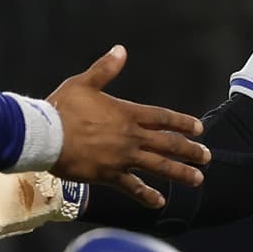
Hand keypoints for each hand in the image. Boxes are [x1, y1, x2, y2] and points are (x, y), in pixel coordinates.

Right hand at [47, 46, 208, 207]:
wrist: (45, 136)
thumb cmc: (62, 108)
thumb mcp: (84, 83)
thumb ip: (106, 68)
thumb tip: (120, 49)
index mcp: (127, 113)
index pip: (162, 117)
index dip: (183, 122)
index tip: (199, 128)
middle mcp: (130, 137)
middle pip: (168, 144)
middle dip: (190, 150)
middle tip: (206, 157)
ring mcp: (122, 158)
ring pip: (159, 166)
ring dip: (180, 173)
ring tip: (197, 179)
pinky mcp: (109, 175)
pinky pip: (133, 187)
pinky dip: (146, 195)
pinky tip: (159, 202)